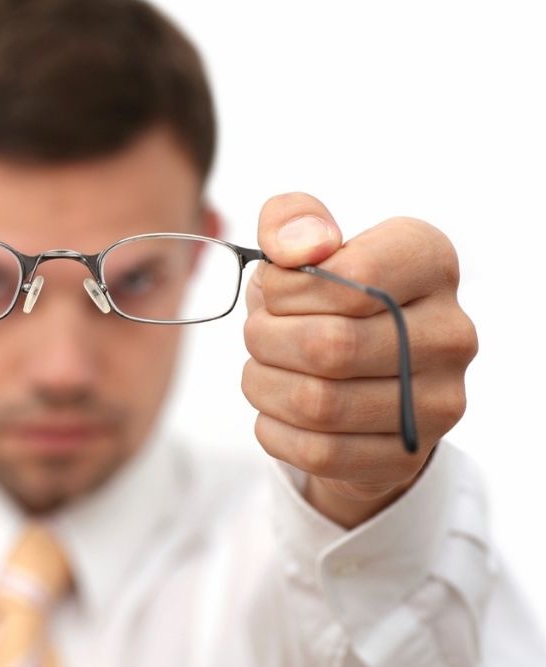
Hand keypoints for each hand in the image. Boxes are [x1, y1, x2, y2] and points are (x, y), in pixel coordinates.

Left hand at [242, 193, 477, 527]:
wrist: (354, 374)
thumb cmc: (321, 298)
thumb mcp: (300, 246)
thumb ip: (290, 220)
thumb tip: (301, 247)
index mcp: (430, 260)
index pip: (352, 277)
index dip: (288, 289)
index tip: (275, 293)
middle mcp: (451, 330)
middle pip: (329, 346)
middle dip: (266, 340)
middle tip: (259, 335)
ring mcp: (439, 400)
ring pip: (319, 404)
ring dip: (264, 386)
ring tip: (263, 370)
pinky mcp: (409, 454)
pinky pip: (319, 452)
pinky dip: (275, 429)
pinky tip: (277, 410)